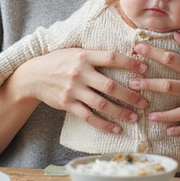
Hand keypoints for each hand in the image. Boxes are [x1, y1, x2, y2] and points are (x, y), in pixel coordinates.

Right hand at [10, 48, 148, 134]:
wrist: (34, 75)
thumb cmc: (59, 61)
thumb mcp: (76, 51)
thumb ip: (96, 56)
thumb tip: (123, 57)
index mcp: (84, 55)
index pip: (111, 57)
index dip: (130, 63)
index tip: (146, 69)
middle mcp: (79, 72)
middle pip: (110, 85)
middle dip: (130, 95)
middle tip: (145, 102)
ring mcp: (73, 89)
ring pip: (101, 103)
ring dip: (120, 112)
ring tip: (135, 117)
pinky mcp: (67, 104)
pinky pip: (89, 117)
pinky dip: (104, 124)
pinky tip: (117, 129)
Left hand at [128, 32, 179, 136]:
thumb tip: (175, 34)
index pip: (171, 59)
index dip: (153, 52)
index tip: (137, 48)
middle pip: (168, 86)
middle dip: (148, 84)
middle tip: (131, 84)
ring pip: (178, 112)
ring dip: (161, 114)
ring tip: (148, 114)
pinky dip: (179, 130)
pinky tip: (167, 131)